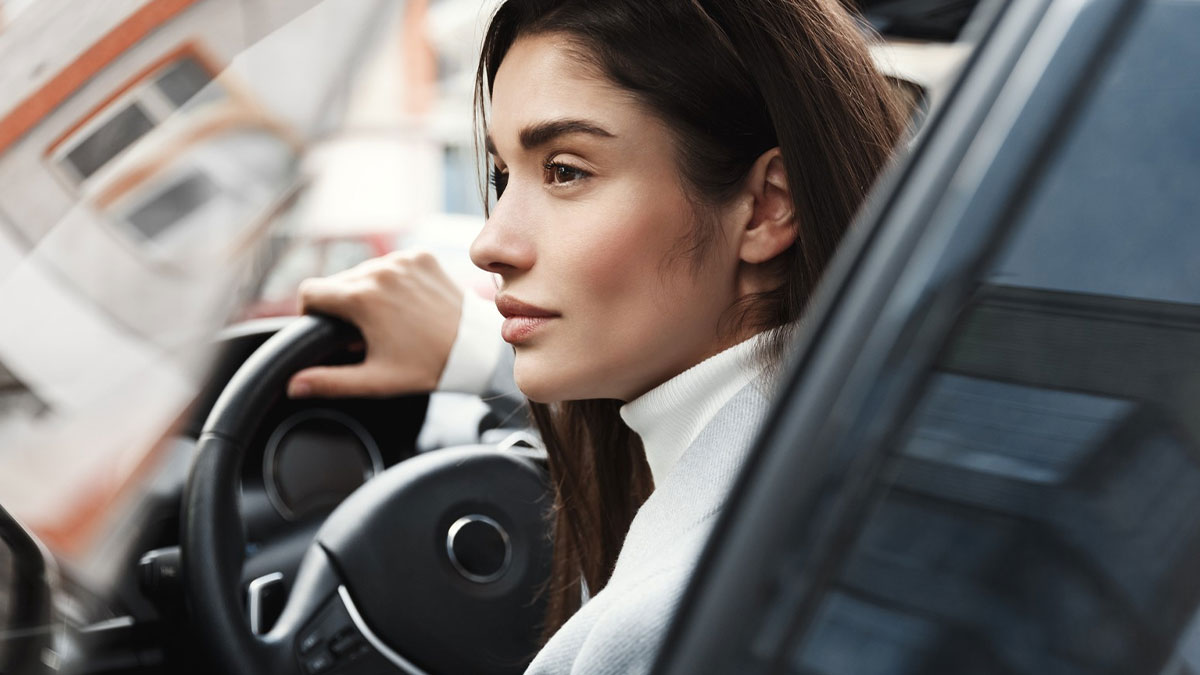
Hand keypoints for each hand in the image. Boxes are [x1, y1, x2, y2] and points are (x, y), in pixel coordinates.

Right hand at [287, 250, 462, 397]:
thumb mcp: (376, 380)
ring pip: (364, 271)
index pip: (310, 292)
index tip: (327, 329)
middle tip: (365, 333)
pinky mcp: (422, 255)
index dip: (311, 313)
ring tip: (388, 320)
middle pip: (337, 283)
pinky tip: (406, 304)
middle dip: (343, 306)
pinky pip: (391, 264)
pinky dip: (391, 281)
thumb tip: (292, 385)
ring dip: (367, 291)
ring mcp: (403, 259)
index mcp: (362, 296)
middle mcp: (380, 270)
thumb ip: (329, 381)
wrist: (476, 349)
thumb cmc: (427, 366)